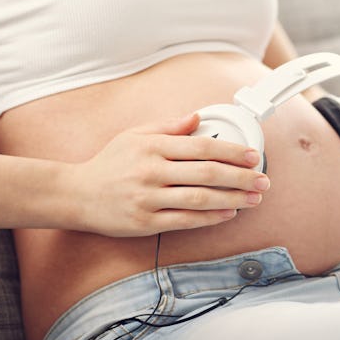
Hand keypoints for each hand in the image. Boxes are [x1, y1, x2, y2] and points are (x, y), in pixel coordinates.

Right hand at [67, 113, 269, 236]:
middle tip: (264, 180)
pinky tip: (229, 213)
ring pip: (200, 198)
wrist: (76, 195)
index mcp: (153, 146)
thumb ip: (169, 126)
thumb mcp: (135, 135)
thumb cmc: (110, 164)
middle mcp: (151, 171)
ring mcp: (148, 198)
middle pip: (207, 173)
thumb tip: (197, 117)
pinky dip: (210, 217)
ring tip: (254, 198)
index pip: (202, 147)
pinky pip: (185, 220)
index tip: (253, 156)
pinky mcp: (146, 222)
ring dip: (233, 199)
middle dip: (241, 177)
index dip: (232, 152)